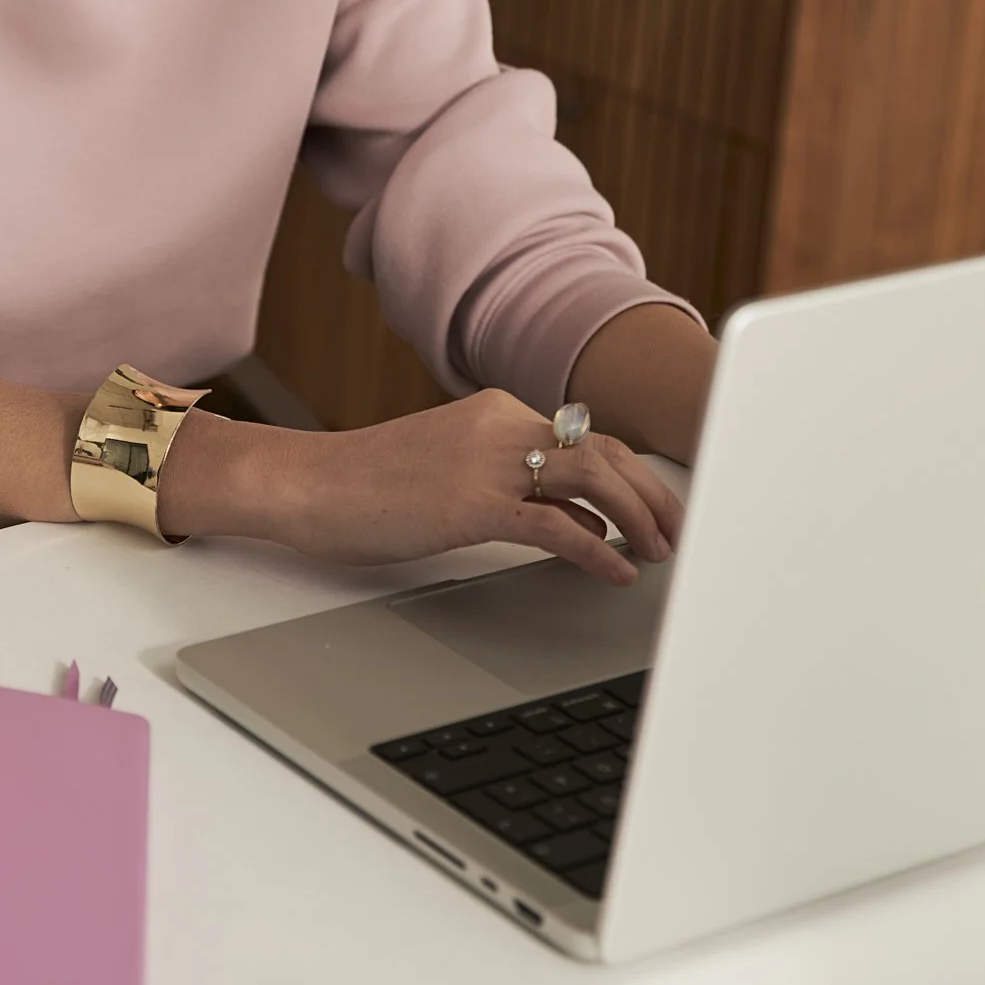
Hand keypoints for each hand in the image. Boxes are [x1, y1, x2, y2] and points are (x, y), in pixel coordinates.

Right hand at [165, 389, 682, 579]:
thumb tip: (583, 521)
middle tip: (678, 533)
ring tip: (658, 551)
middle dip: (652, 495)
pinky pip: (554, 524)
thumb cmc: (369, 486)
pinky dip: (596, 547)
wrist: (305, 483)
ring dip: (637, 516)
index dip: (637, 474)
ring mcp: (485, 461)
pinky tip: (615, 570)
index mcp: (498, 413)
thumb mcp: (454, 476)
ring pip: (591, 478)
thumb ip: (520, 490)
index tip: (663, 506)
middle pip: (604, 452)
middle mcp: (500, 425)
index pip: (590, 437)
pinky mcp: (469, 503)